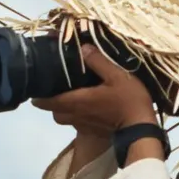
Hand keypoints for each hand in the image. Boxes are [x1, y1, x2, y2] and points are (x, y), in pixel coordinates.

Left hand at [31, 44, 158, 135]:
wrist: (142, 129)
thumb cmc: (129, 100)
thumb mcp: (116, 75)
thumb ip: (98, 61)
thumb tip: (83, 48)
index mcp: (77, 101)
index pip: (48, 101)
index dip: (39, 95)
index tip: (37, 85)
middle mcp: (76, 115)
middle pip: (53, 112)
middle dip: (50, 102)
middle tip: (53, 88)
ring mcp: (84, 126)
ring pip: (64, 119)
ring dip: (62, 109)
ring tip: (68, 96)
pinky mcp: (93, 131)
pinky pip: (76, 123)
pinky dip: (75, 115)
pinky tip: (85, 105)